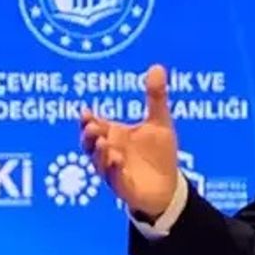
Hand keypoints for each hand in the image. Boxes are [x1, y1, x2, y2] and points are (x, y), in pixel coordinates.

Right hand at [80, 64, 179, 217]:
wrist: (169, 186)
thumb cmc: (158, 154)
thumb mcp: (159, 122)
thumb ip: (155, 96)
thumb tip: (156, 67)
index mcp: (113, 135)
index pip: (94, 125)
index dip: (87, 120)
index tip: (85, 112)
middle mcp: (109, 152)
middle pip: (90, 144)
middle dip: (89, 135)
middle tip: (93, 126)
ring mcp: (114, 171)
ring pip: (100, 162)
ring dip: (100, 152)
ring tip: (106, 142)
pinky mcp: (123, 187)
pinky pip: (115, 179)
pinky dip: (114, 170)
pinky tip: (117, 160)